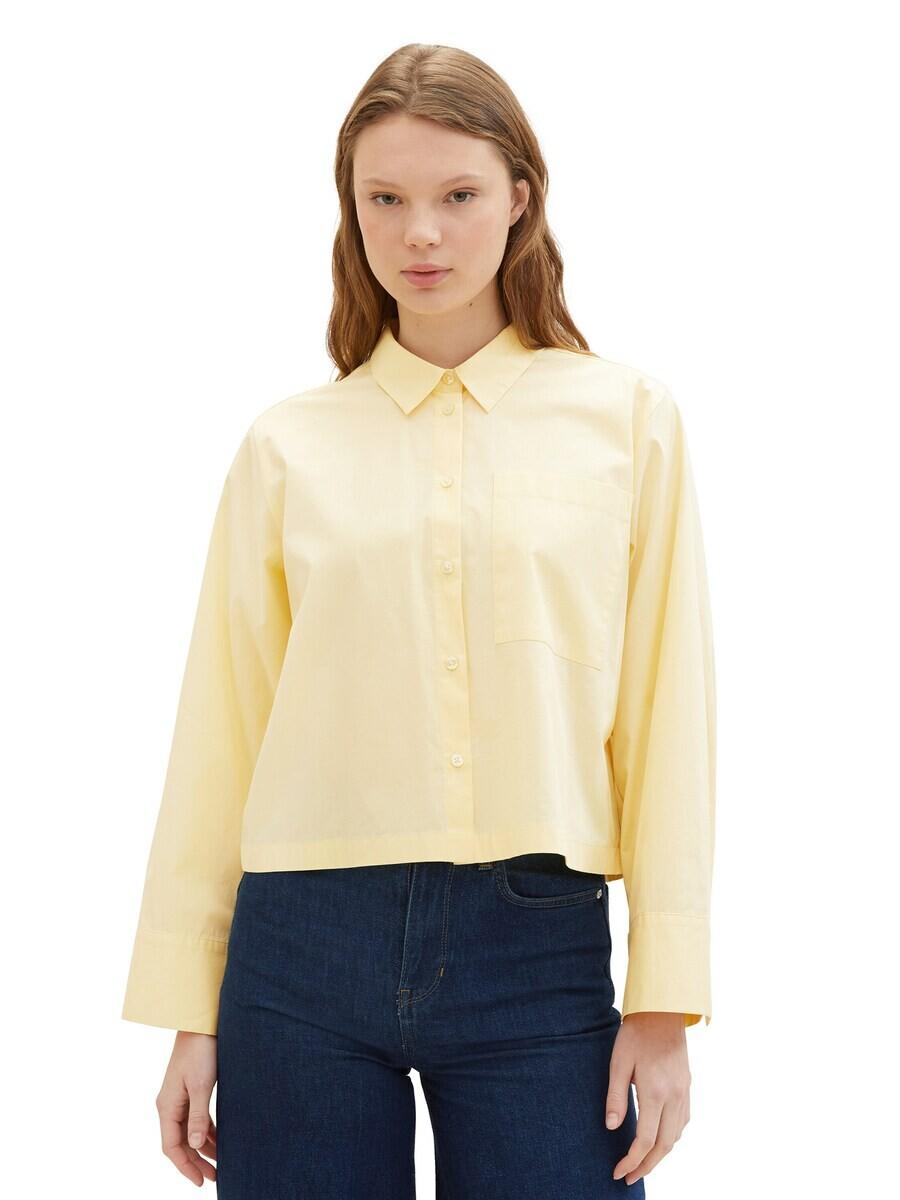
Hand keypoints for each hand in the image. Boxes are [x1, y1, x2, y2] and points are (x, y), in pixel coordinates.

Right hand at [155, 1030, 217, 1186]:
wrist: (201, 1023)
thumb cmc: (200, 1051)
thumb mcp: (201, 1086)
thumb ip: (198, 1117)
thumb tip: (195, 1146)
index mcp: (167, 1107)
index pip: (172, 1147)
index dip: (185, 1166)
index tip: (200, 1181)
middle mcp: (170, 1105)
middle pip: (179, 1143)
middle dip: (195, 1162)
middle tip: (213, 1177)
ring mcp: (179, 1099)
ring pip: (189, 1132)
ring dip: (202, 1148)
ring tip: (220, 1164)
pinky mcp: (190, 1091)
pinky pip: (196, 1120)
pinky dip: (206, 1132)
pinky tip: (218, 1141)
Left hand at [605, 1012, 690, 1186]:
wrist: (662, 1010)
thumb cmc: (636, 1034)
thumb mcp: (618, 1063)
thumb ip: (615, 1097)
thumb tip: (612, 1127)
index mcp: (655, 1091)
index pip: (645, 1139)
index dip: (631, 1161)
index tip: (618, 1172)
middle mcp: (674, 1096)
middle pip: (664, 1145)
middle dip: (647, 1165)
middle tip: (629, 1177)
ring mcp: (684, 1091)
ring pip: (677, 1136)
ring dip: (660, 1154)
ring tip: (642, 1162)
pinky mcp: (687, 1085)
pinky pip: (683, 1121)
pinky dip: (672, 1137)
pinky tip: (660, 1138)